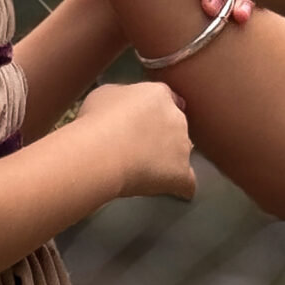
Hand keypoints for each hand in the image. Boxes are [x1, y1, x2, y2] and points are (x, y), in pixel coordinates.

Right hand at [73, 80, 195, 203]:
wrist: (101, 153)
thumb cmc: (97, 122)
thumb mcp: (105, 94)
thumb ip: (123, 97)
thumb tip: (124, 106)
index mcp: (159, 96)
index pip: (166, 99)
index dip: (155, 112)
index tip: (145, 120)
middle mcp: (176, 118)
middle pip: (176, 126)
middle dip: (161, 136)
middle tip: (137, 147)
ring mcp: (182, 147)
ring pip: (182, 153)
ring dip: (168, 160)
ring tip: (145, 170)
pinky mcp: (180, 174)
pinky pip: (187, 182)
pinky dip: (180, 187)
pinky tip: (173, 190)